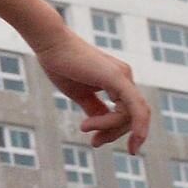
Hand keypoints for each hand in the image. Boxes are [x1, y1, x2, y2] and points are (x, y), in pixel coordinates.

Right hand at [34, 31, 149, 150]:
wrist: (50, 44)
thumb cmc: (61, 66)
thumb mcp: (80, 94)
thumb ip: (94, 109)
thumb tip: (102, 125)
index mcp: (118, 81)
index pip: (128, 112)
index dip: (115, 131)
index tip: (94, 142)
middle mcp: (125, 77)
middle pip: (134, 116)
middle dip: (116, 134)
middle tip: (95, 143)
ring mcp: (123, 76)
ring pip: (132, 114)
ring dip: (110, 128)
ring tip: (84, 127)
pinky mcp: (117, 78)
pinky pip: (135, 107)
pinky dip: (138, 126)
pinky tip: (135, 138)